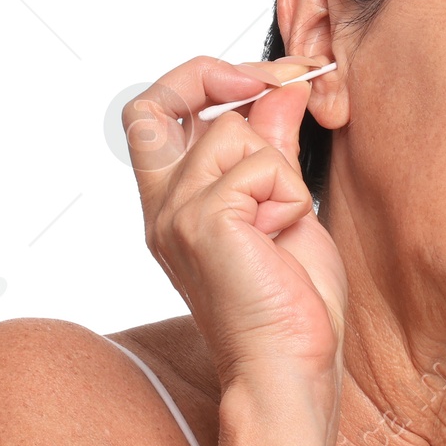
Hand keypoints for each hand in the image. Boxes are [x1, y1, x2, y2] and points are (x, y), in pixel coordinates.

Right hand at [125, 55, 346, 391]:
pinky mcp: (204, 222)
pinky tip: (284, 239)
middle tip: (282, 84)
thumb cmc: (291, 310)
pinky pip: (263, 165)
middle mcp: (162, 208)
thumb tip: (282, 90)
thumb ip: (274, 148)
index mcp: (172, 206)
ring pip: (235, 131)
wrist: (290, 370)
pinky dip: (291, 196)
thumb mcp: (287, 208)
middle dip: (222, 76)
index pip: (153, 114)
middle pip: (158, 102)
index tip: (260, 80)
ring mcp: (176, 215)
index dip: (199, 80)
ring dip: (280, 170)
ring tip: (283, 228)